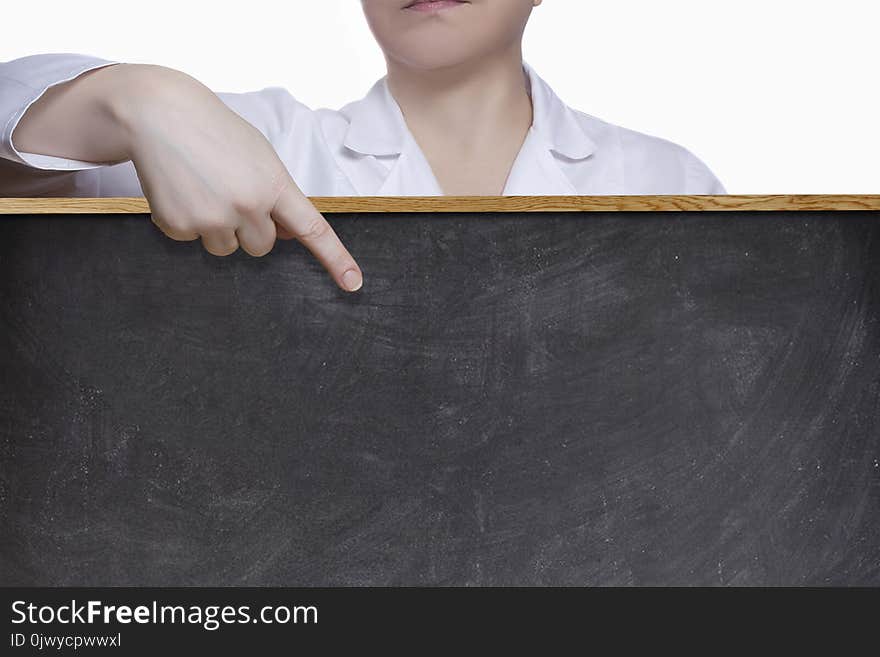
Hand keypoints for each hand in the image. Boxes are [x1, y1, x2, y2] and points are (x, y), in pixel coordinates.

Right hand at [113, 65, 362, 290]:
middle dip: (250, 228)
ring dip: (218, 228)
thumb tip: (285, 234)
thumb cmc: (215, 132)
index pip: (312, 229)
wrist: (160, 114)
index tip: (353, 283)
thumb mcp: (260, 156)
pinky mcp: (180, 225)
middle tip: (231, 192)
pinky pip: (192, 240)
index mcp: (274, 185)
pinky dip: (187, 221)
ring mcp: (213, 218)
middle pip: (262, 246)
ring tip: (204, 188)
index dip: (335, 258)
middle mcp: (248, 205)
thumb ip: (277, 195)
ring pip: (226, 249)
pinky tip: (181, 190)